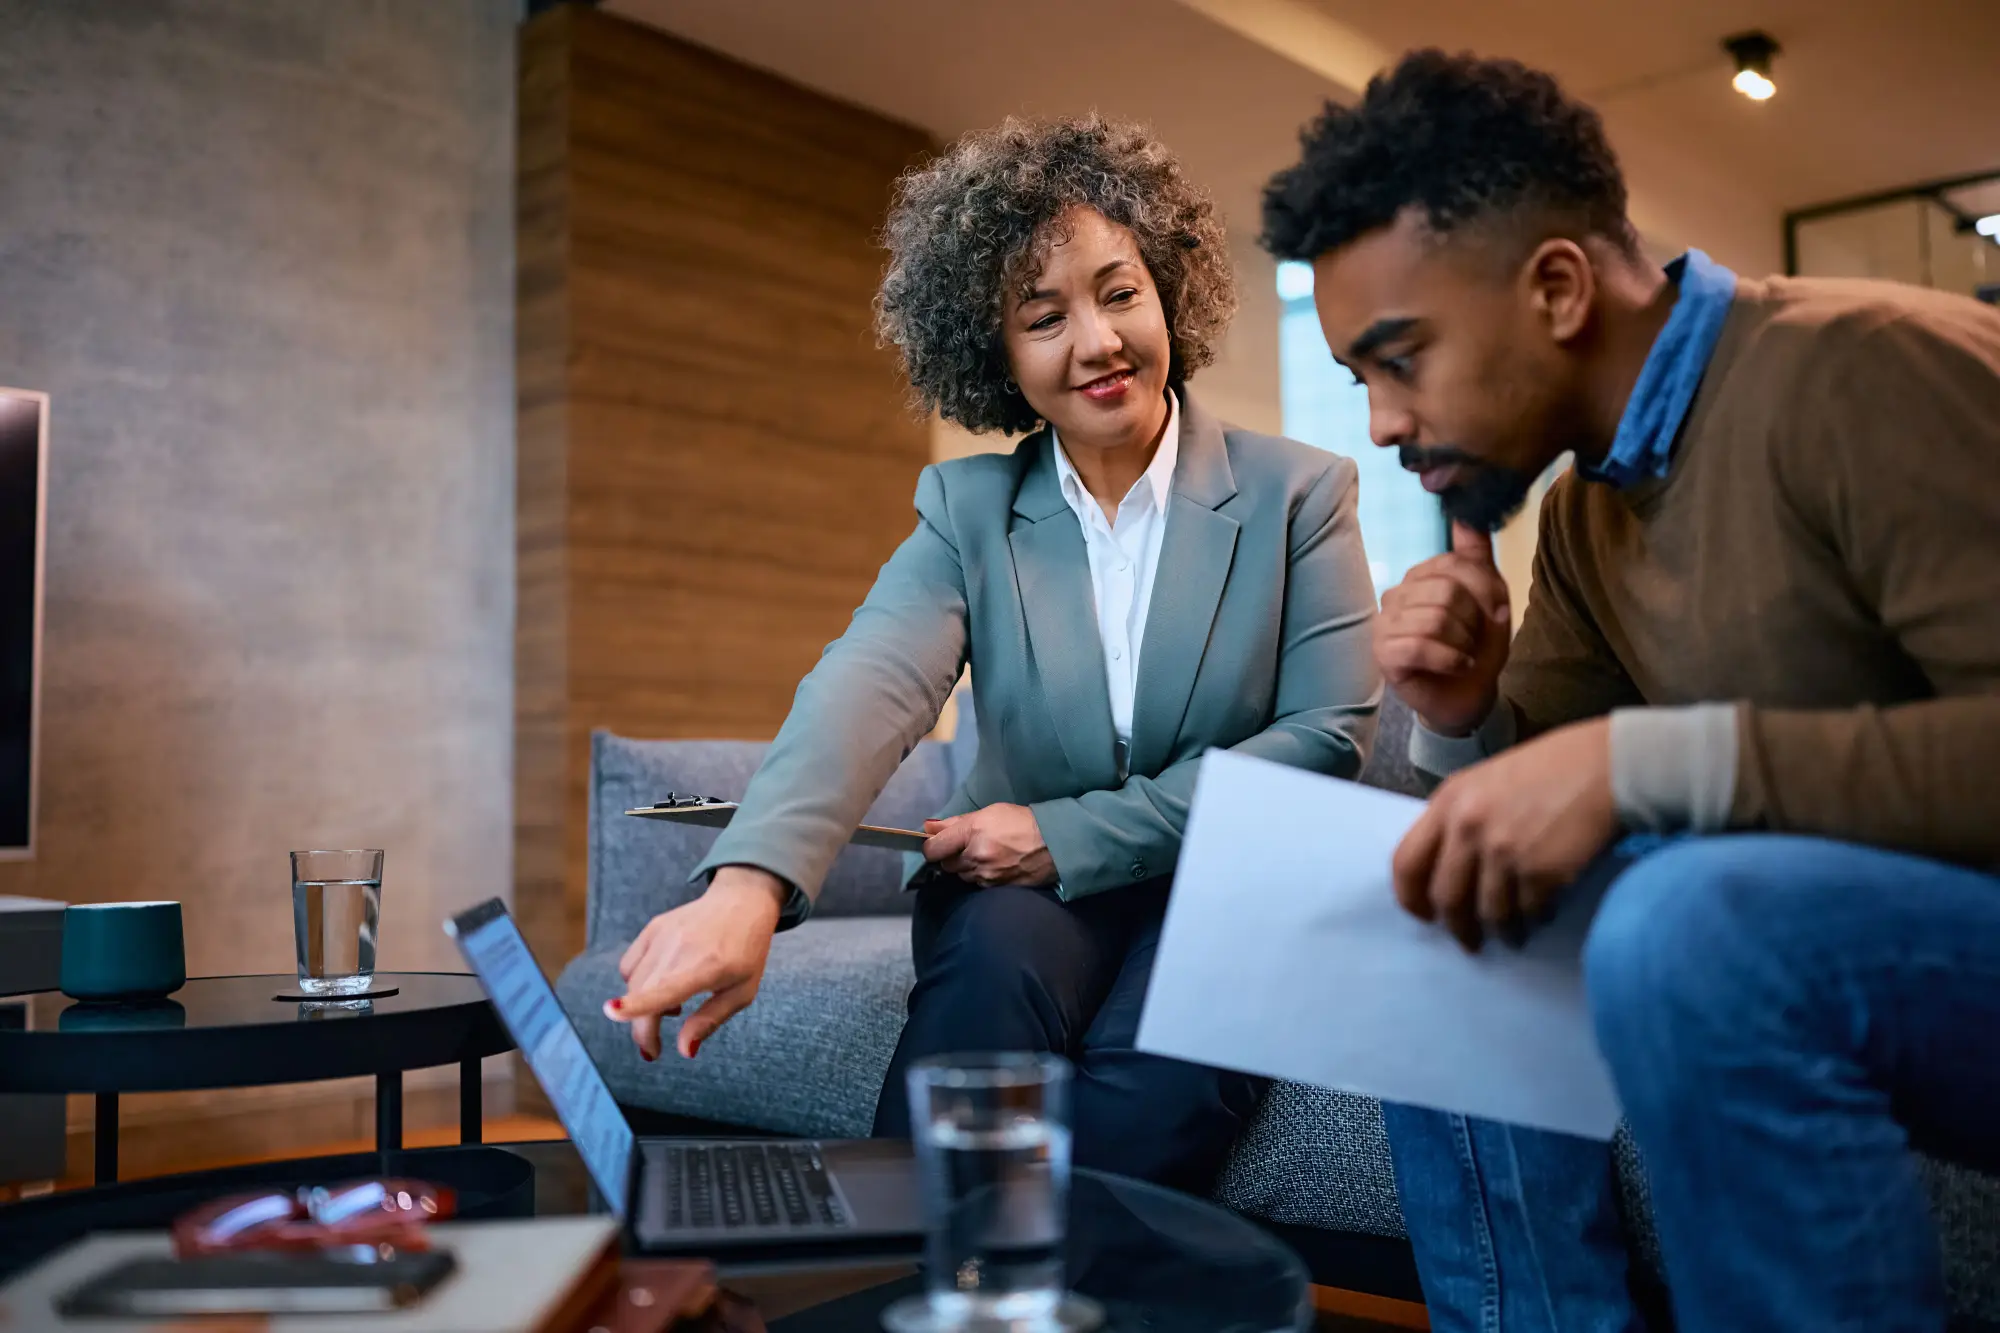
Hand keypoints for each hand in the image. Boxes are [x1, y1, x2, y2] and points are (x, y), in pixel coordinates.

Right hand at [607, 866, 784, 1059]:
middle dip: (642, 1029)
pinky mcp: (652, 928)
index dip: (636, 1003)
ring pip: (633, 982)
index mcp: (707, 966)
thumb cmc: (747, 951)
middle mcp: (679, 948)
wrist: (742, 901)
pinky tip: (660, 985)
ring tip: (671, 1010)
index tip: (612, 1011)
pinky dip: (636, 983)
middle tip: (653, 1049)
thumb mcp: (742, 992)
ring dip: (642, 1006)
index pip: (664, 987)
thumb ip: (710, 1020)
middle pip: (642, 994)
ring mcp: (662, 934)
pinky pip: (630, 965)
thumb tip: (684, 1051)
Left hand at [921, 804, 1055, 886]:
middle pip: (945, 864)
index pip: (932, 849)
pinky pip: (977, 884)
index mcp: (971, 832)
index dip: (931, 847)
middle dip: (951, 856)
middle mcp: (975, 856)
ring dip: (966, 867)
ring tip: (985, 855)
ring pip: (961, 876)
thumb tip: (927, 827)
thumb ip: (955, 822)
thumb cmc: (1021, 821)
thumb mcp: (989, 812)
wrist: (1054, 844)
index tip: (937, 844)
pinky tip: (995, 866)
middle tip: (967, 846)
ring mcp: (986, 875)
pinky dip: (980, 876)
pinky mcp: (996, 888)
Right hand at [1376, 522, 1511, 735]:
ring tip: (1463, 654)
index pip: (1455, 563)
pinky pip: (1419, 645)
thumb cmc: (1476, 648)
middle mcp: (1397, 594)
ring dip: (1463, 643)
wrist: (1469, 698)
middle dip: (1473, 621)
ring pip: (1434, 619)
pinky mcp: (1383, 654)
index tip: (1495, 613)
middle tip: (1474, 639)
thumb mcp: (1488, 599)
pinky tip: (1456, 665)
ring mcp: (1384, 624)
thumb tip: (1465, 515)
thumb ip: (1477, 557)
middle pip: (1446, 591)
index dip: (1485, 590)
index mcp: (1420, 576)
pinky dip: (1449, 659)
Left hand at [1392, 717, 1616, 950]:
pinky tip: (1540, 915)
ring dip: (1500, 930)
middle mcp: (1467, 828)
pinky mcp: (1539, 872)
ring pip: (1487, 912)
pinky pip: (1526, 912)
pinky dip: (1532, 920)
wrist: (1608, 766)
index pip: (1406, 863)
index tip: (1425, 915)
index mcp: (1448, 801)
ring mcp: (1502, 852)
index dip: (1410, 898)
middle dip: (1457, 926)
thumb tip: (1450, 867)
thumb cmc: (1552, 768)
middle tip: (1469, 940)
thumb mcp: (1487, 781)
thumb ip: (1461, 818)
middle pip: (1445, 897)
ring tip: (1511, 935)